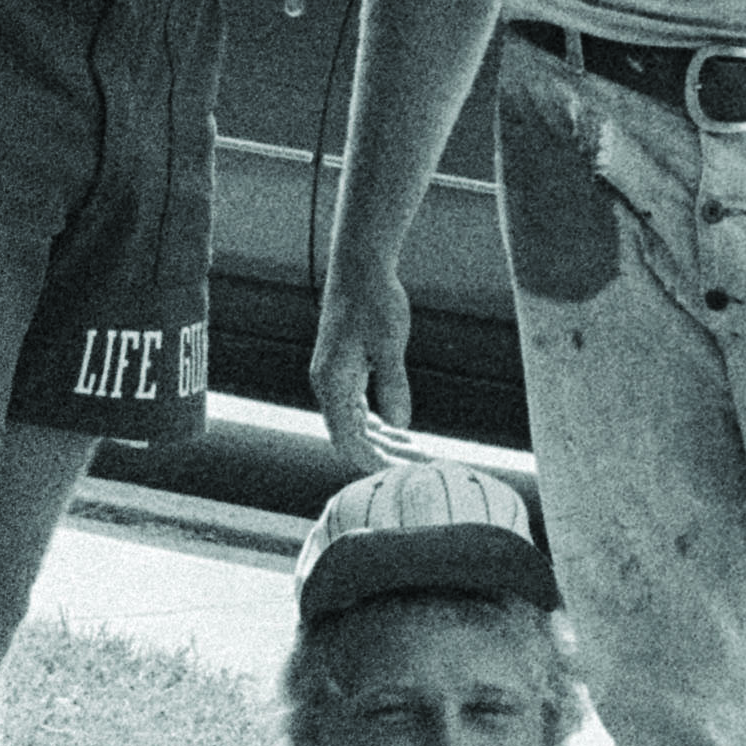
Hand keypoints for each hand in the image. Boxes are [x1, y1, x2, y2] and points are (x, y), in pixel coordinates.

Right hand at [311, 261, 416, 465]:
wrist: (360, 267)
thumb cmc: (374, 301)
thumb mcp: (389, 344)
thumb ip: (393, 384)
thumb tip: (401, 425)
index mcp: (333, 383)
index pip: (346, 439)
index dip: (370, 462)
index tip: (398, 477)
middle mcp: (328, 384)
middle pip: (350, 436)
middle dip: (382, 456)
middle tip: (417, 469)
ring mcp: (335, 377)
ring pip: (355, 423)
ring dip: (383, 441)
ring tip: (415, 454)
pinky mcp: (345, 368)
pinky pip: (358, 407)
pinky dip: (378, 423)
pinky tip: (400, 431)